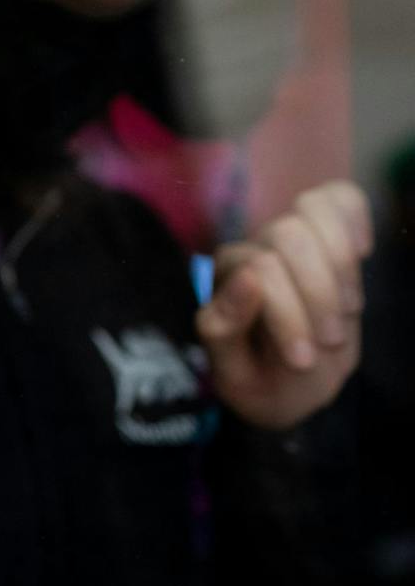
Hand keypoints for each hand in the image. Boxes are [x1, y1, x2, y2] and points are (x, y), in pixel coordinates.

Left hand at [196, 181, 373, 429]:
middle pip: (289, 234)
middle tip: (328, 343)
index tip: (302, 362)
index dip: (288, 315)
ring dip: (341, 264)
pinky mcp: (324, 234)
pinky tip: (362, 254)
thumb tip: (247, 277)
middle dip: (318, 293)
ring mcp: (289, 240)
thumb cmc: (261, 381)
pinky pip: (340, 197)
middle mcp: (253, 250)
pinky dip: (356, 219)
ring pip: (315, 208)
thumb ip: (224, 327)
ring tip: (348, 312)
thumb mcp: (235, 374)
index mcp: (225, 278)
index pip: (260, 270)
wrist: (296, 388)